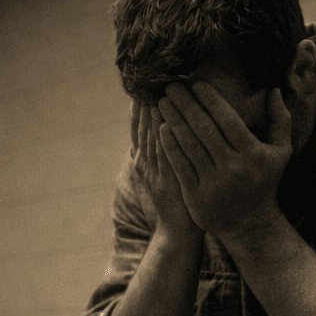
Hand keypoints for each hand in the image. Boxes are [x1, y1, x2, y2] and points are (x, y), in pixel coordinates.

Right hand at [129, 97, 196, 241]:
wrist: (177, 234)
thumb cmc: (176, 204)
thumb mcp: (163, 178)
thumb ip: (161, 156)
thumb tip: (161, 133)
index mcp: (144, 163)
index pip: (139, 131)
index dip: (138, 110)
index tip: (140, 88)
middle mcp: (146, 165)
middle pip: (143, 130)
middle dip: (144, 106)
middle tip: (145, 81)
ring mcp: (156, 173)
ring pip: (151, 139)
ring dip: (151, 116)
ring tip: (153, 91)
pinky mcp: (168, 181)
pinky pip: (164, 155)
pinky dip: (162, 137)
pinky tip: (164, 121)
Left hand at [156, 82, 292, 238]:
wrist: (250, 224)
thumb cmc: (265, 182)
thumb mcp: (281, 152)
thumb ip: (281, 120)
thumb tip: (274, 90)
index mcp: (253, 154)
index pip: (228, 120)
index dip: (211, 101)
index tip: (196, 84)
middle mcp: (234, 168)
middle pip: (205, 130)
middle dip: (186, 105)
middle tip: (171, 86)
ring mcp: (214, 183)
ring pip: (190, 146)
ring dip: (174, 121)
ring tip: (163, 103)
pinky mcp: (196, 196)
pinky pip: (180, 166)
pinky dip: (170, 146)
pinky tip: (162, 129)